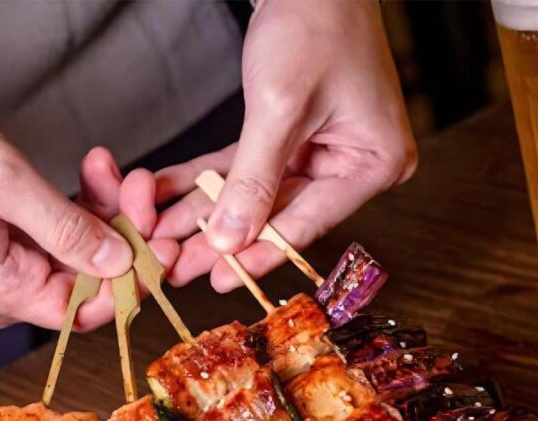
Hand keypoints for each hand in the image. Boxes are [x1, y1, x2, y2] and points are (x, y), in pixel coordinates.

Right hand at [0, 102, 175, 332]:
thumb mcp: (0, 182)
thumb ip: (66, 227)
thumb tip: (121, 263)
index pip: (86, 308)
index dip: (132, 279)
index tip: (166, 242)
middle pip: (85, 278)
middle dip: (121, 231)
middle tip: (142, 186)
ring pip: (72, 254)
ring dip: (100, 211)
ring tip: (114, 169)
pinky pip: (49, 238)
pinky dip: (73, 206)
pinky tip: (93, 172)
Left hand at [151, 0, 416, 291]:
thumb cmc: (315, 22)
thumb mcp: (280, 105)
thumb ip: (254, 178)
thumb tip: (231, 241)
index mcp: (375, 163)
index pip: (310, 220)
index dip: (259, 250)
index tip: (218, 278)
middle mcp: (356, 164)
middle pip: (281, 212)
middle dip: (223, 235)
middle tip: (177, 265)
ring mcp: (328, 151)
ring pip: (259, 194)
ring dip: (208, 211)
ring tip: (163, 237)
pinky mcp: (300, 136)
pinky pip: (250, 167)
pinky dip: (211, 178)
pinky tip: (170, 195)